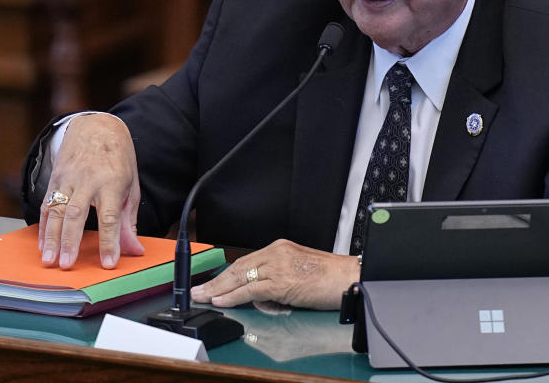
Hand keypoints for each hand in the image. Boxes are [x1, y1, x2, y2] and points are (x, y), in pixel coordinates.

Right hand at [38, 113, 143, 269]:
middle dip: (71, 242)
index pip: (110, 217)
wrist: (97, 127)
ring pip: (56, 211)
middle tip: (67, 264)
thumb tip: (135, 249)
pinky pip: (46, 204)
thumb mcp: (131, 187)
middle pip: (76, 215)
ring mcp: (68, 178)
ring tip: (50, 260)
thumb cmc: (118, 158)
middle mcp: (88, 180)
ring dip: (52, 238)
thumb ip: (129, 221)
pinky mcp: (55, 178)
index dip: (110, 242)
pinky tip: (43, 244)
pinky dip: (43, 226)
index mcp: (111, 182)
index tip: (109, 262)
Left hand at [190, 239, 359, 309]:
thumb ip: (277, 280)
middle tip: (197, 290)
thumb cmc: (331, 277)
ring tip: (202, 297)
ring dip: (218, 289)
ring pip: (240, 276)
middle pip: (238, 266)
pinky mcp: (283, 281)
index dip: (225, 273)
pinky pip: (251, 289)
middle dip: (215, 281)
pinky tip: (221, 300)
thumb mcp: (299, 272)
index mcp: (280, 248)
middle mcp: (277, 252)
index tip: (211, 282)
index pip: (245, 260)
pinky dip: (233, 296)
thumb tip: (260, 296)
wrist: (350, 278)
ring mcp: (279, 265)